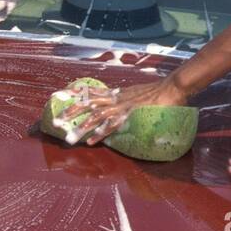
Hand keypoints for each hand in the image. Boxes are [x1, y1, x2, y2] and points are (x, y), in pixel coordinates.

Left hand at [62, 78, 189, 145]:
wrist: (172, 88)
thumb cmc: (159, 90)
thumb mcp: (139, 92)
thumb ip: (129, 97)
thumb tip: (125, 102)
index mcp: (118, 93)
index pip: (92, 92)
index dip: (77, 94)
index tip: (62, 96)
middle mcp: (117, 98)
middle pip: (89, 103)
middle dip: (73, 111)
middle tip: (58, 120)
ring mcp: (122, 106)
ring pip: (96, 115)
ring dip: (82, 126)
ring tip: (70, 136)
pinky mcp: (130, 114)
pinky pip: (112, 125)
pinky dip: (100, 134)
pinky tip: (90, 142)